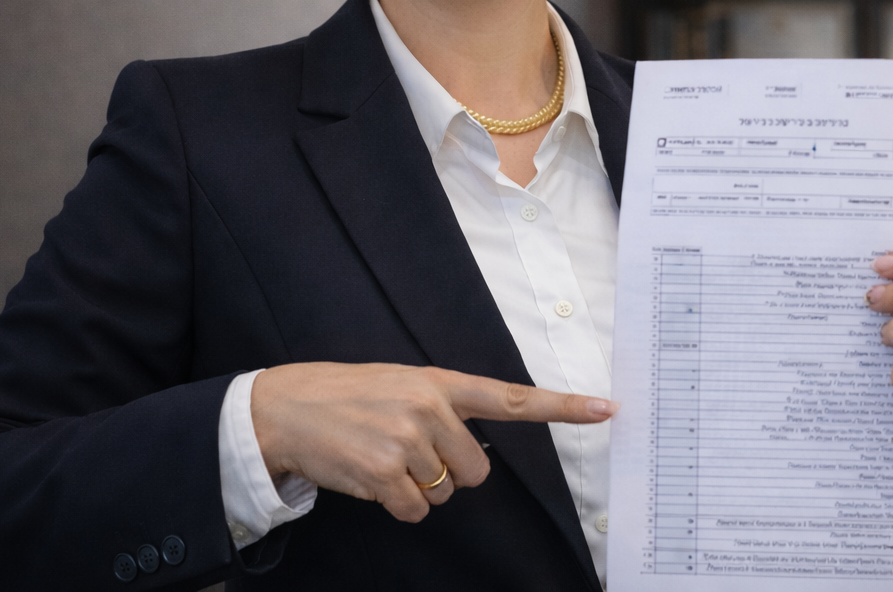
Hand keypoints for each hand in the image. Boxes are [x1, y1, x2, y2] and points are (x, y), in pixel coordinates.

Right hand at [251, 362, 616, 522]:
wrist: (285, 408)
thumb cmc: (347, 398)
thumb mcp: (400, 384)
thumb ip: (441, 408)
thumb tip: (471, 458)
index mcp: (439, 382)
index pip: (514, 397)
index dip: (564, 406)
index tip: (607, 409)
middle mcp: (429, 407)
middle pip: (476, 471)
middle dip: (447, 474)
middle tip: (407, 453)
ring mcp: (407, 440)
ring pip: (443, 494)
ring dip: (415, 488)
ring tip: (379, 457)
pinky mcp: (384, 472)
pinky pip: (414, 511)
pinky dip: (394, 505)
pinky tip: (368, 476)